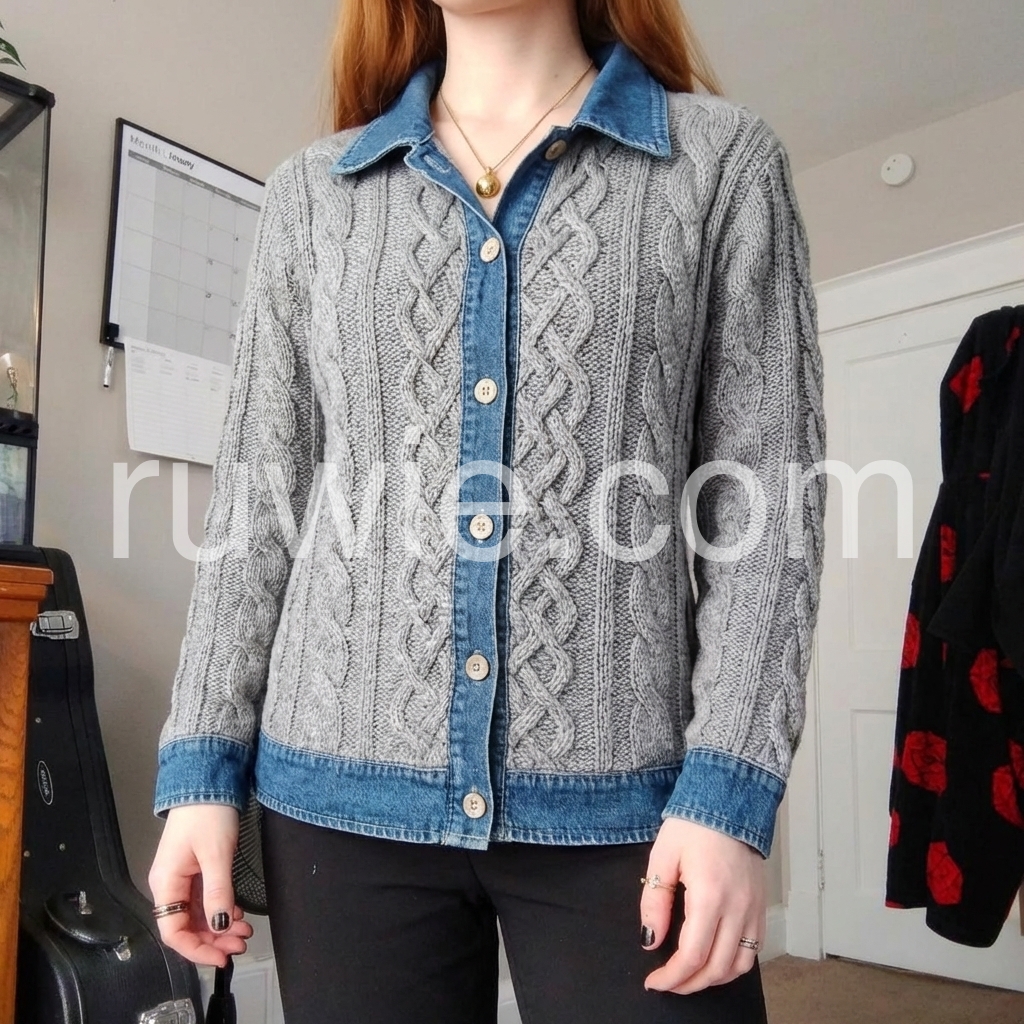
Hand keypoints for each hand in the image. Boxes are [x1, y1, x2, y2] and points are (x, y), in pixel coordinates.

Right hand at [147, 804, 253, 967]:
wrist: (207, 780)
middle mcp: (170, 883)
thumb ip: (217, 892)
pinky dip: (221, 909)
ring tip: (244, 932)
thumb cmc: (207, 813)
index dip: (197, 949)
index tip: (221, 957)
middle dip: (213, 940)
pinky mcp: (195, 868)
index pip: (173, 932)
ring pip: (198, 914)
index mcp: (166, 883)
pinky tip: (237, 913)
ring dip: (219, 927)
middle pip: (187, 926)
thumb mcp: (216, 854)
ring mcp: (182, 876)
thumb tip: (218, 926)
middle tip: (240, 945)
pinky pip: (204, 899)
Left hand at [640, 817, 765, 994]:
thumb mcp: (662, 857)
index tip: (654, 981)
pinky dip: (734, 965)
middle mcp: (737, 907)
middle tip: (667, 983)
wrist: (728, 802)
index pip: (692, 955)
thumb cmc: (693, 824)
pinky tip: (715, 961)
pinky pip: (753, 950)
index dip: (671, 977)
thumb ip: (654, 902)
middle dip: (688, 984)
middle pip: (716, 968)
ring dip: (714, 979)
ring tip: (690, 978)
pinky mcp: (761, 906)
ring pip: (740, 966)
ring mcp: (753, 908)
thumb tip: (650, 941)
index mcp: (709, 895)